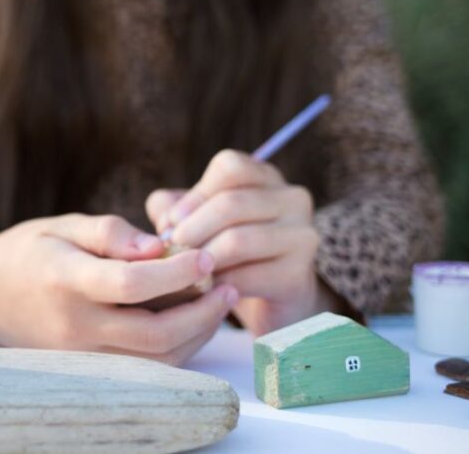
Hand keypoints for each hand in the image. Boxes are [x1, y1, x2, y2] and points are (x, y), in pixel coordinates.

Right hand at [0, 213, 238, 365]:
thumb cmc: (29, 250)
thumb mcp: (63, 225)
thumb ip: (110, 233)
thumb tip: (159, 246)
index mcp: (64, 279)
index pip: (129, 284)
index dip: (175, 272)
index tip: (205, 255)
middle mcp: (73, 324)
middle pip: (152, 334)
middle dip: (201, 312)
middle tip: (228, 284)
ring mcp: (81, 354)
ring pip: (156, 360)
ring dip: (196, 334)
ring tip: (219, 302)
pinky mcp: (90, 368)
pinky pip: (146, 367)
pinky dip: (178, 348)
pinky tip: (193, 320)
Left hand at [146, 149, 336, 334]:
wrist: (268, 301)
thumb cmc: (225, 252)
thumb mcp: (198, 222)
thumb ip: (173, 209)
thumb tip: (166, 219)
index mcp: (265, 177)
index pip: (230, 167)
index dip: (195, 195)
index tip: (173, 222)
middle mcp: (292, 199)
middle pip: (231, 204)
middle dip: (192, 229)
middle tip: (171, 250)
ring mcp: (302, 235)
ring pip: (237, 241)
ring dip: (202, 259)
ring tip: (185, 271)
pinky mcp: (298, 275)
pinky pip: (246, 277)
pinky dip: (217, 285)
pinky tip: (205, 291)